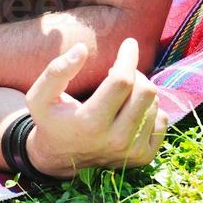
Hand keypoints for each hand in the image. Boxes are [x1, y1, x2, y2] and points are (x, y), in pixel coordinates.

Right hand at [24, 38, 169, 177]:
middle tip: (120, 71)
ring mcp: (132, 151)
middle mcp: (115, 140)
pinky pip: (162, 121)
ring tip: (121, 92)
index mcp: (90, 122)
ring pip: (155, 105)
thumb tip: (82, 49)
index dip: (127, 58)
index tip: (129, 43)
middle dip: (135, 73)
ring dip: (140, 91)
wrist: (59, 158)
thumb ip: (57, 70)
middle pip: (145, 91)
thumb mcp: (39, 96)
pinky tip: (131, 110)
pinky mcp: (144, 156)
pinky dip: (150, 110)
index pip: (122, 81)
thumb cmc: (51, 120)